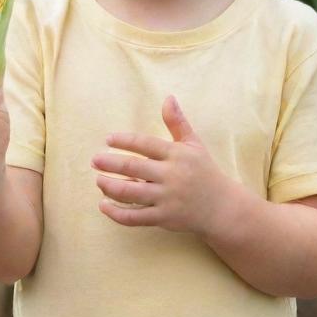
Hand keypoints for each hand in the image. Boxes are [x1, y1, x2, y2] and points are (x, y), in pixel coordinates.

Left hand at [91, 95, 235, 235]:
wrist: (222, 207)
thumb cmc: (205, 171)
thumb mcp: (194, 145)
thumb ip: (177, 123)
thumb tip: (168, 97)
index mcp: (177, 155)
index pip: (145, 144)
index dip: (124, 140)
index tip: (108, 140)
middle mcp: (171, 176)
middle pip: (133, 167)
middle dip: (110, 163)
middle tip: (95, 160)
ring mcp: (167, 198)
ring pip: (130, 193)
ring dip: (110, 187)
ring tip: (99, 181)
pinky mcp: (164, 218)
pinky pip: (134, 217)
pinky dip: (116, 213)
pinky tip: (103, 205)